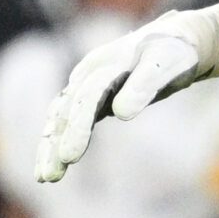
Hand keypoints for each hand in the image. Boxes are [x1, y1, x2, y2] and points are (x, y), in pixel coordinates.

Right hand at [37, 14, 206, 182]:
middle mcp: (88, 74)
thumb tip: (121, 112)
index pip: (87, 99)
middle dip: (58, 143)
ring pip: (61, 117)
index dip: (77, 128)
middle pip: (67, 111)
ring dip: (50, 146)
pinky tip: (54, 167)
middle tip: (51, 176)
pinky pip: (67, 121)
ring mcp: (86, 85)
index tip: (70, 157)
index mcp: (105, 65)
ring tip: (45, 177)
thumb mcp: (166, 64)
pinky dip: (58, 141)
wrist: (173, 40)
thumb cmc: (172, 53)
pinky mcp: (90, 98)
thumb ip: (144, 85)